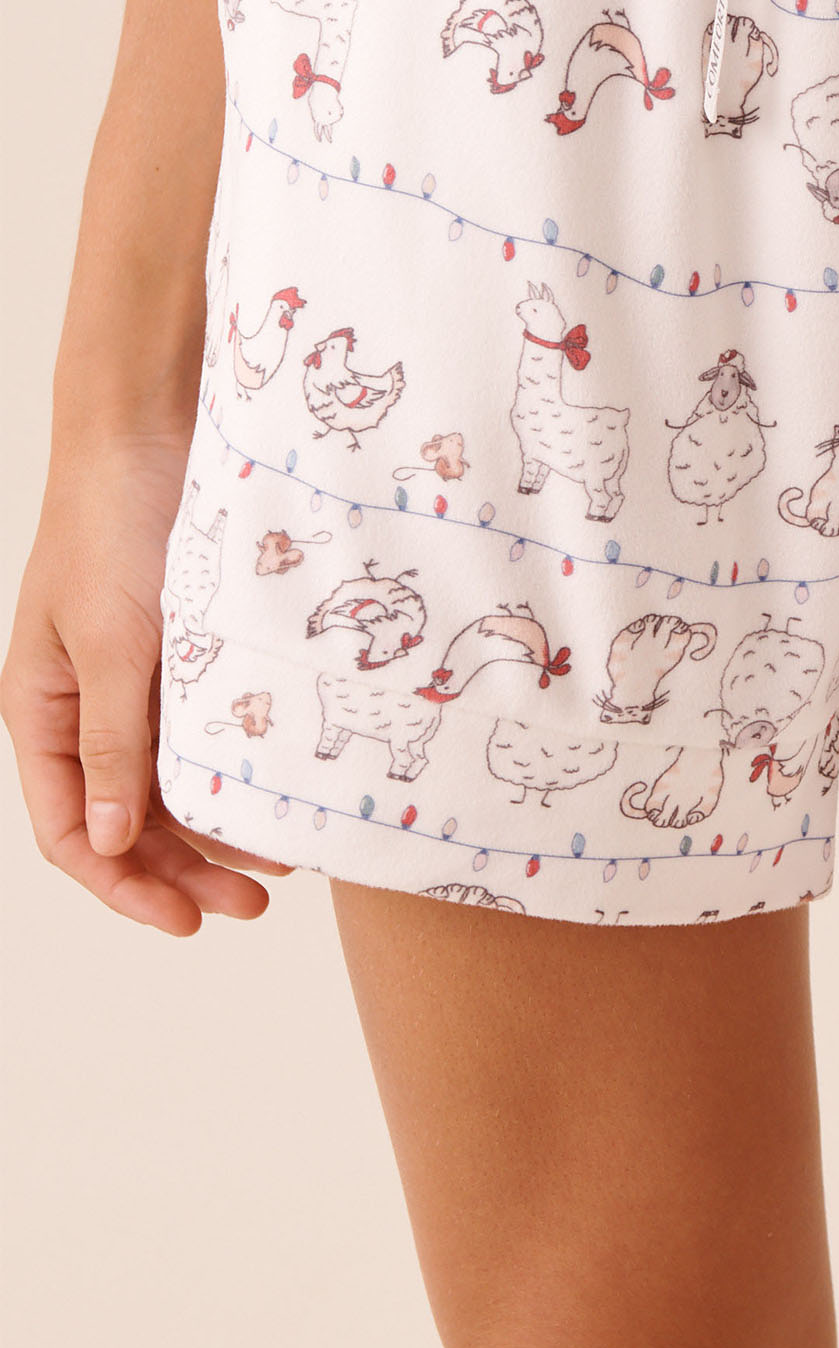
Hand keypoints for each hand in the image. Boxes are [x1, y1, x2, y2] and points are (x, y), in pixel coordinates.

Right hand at [2, 433, 288, 935]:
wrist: (157, 427)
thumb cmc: (115, 526)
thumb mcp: (114, 642)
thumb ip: (112, 743)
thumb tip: (112, 845)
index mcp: (41, 713)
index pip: (74, 833)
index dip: (128, 886)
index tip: (189, 920)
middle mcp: (86, 707)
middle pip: (130, 821)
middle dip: (189, 868)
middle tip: (260, 901)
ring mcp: (140, 681)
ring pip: (174, 784)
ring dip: (222, 826)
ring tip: (287, 855)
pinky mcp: (189, 652)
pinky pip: (207, 734)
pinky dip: (237, 770)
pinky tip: (279, 789)